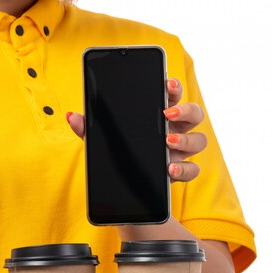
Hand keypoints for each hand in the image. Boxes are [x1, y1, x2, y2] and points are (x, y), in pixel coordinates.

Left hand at [67, 78, 207, 181]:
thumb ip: (88, 128)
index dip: (174, 87)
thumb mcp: (100, 140)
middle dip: (186, 110)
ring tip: (167, 142)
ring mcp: (180, 151)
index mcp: (158, 114)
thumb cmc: (117, 155)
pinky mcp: (180, 171)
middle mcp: (175, 130)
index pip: (172, 95)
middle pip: (195, 114)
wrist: (123, 188)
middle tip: (167, 114)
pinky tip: (169, 169)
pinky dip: (184, 169)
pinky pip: (193, 169)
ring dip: (186, 140)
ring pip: (200, 140)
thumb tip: (72, 117)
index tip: (167, 84)